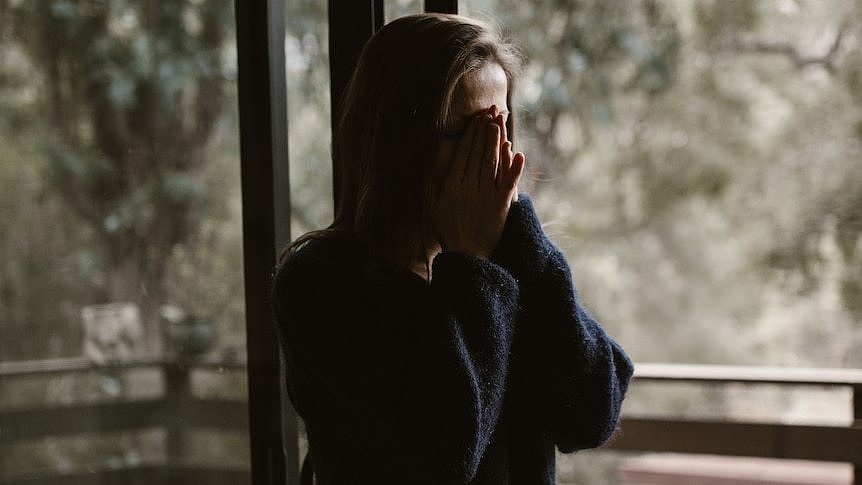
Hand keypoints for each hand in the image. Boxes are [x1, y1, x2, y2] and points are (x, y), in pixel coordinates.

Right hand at [431, 105, 525, 257]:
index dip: (470, 136)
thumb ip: (432, 186)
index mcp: (452, 187)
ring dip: (495, 142)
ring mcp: (486, 196)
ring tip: (498, 124)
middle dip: (484, 132)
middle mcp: (469, 189)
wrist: (467, 256)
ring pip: (491, 164)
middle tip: (490, 113)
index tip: (476, 120)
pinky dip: (514, 168)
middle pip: (477, 154)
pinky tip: (518, 153)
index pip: (463, 155)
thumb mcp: (434, 208)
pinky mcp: (501, 206)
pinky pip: (508, 183)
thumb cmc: (449, 232)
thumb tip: (429, 166)